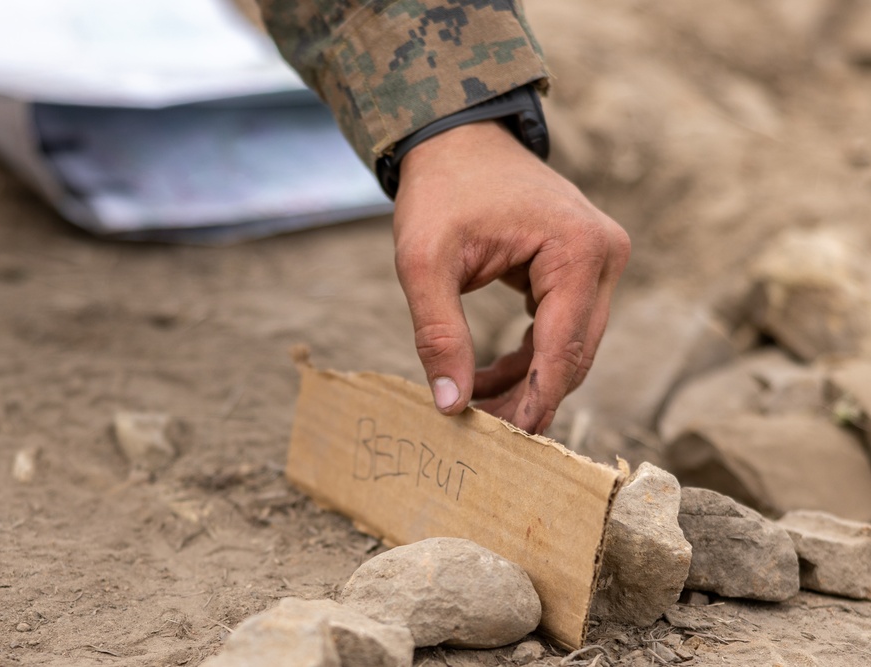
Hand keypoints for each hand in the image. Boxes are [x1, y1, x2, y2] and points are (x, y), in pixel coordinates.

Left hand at [392, 120, 629, 433]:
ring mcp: (599, 259)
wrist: (455, 139)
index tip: (508, 445)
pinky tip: (490, 375)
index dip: (536, 401)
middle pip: (575, 353)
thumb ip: (438, 334)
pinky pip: (562, 327)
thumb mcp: (424, 262)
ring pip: (571, 345)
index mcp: (578, 250)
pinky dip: (530, 355)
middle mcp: (604, 256)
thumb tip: (449, 406)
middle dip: (531, 398)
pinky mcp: (583, 265)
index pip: (564, 348)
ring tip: (478, 407)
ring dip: (528, 380)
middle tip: (485, 434)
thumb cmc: (440, 191)